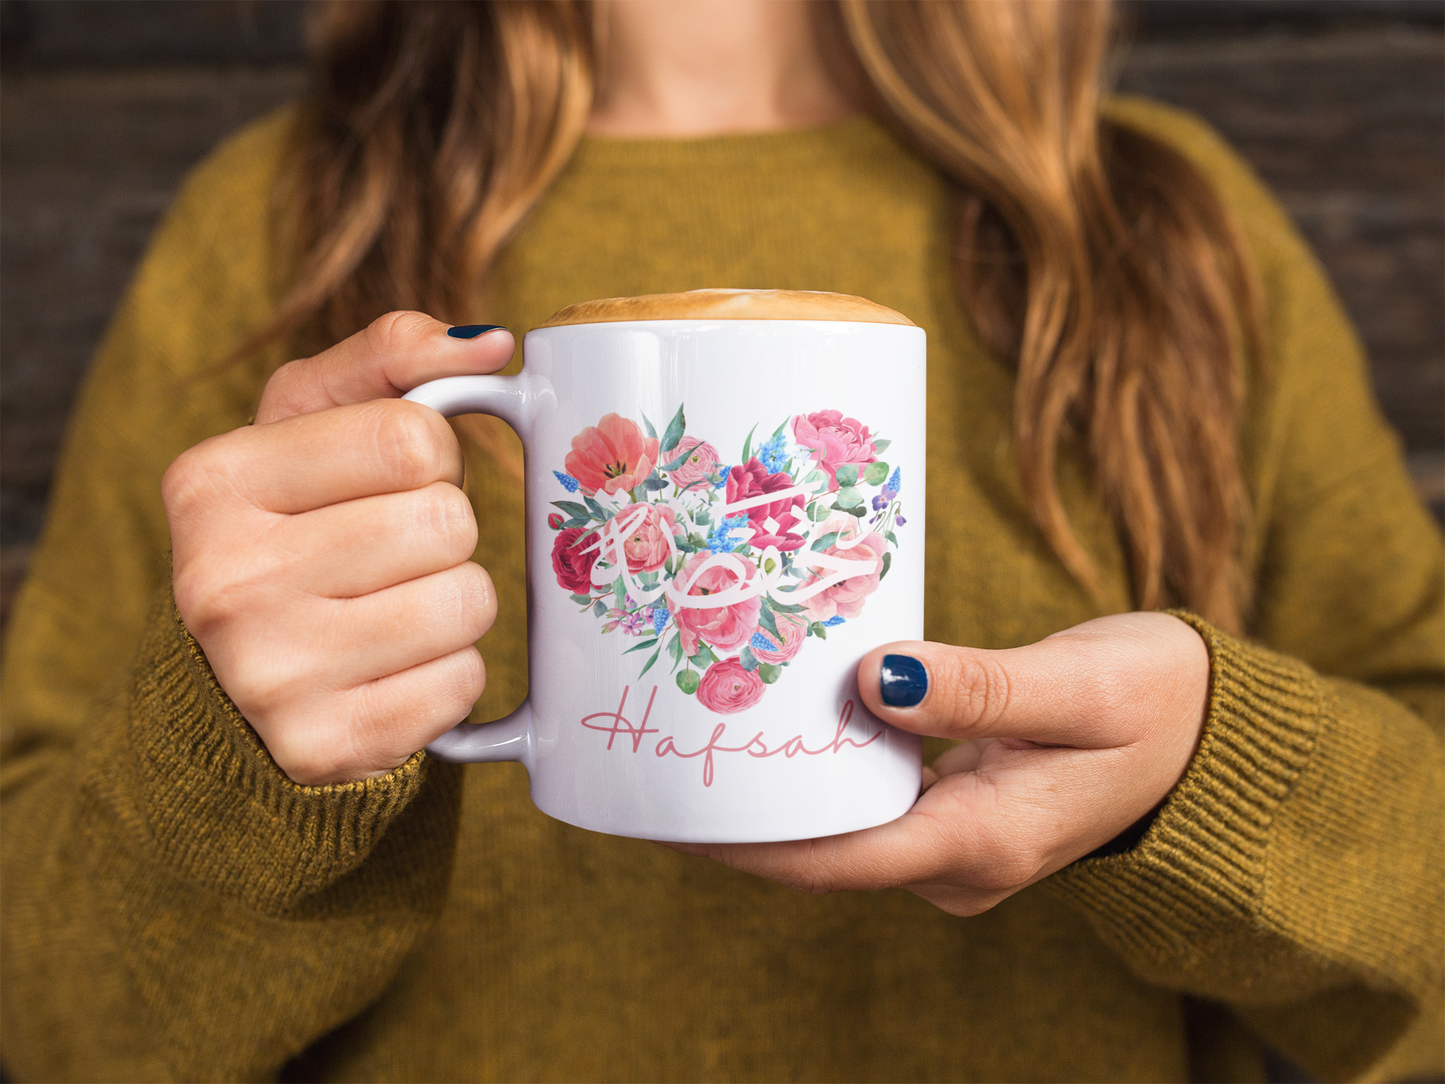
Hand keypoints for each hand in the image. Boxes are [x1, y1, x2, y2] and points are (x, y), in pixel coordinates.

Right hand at [164, 313, 512, 784]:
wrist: (237, 690)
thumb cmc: (295, 531)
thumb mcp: (310, 426)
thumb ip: (390, 359)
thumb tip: (493, 345)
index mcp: (214, 481)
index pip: (410, 436)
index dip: (431, 456)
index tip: (394, 482)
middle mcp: (222, 578)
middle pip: (445, 521)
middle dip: (444, 533)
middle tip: (393, 554)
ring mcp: (267, 673)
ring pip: (466, 601)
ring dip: (457, 603)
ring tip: (396, 609)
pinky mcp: (323, 745)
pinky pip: (462, 683)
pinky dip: (450, 674)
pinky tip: (395, 670)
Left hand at [670, 612, 1209, 915]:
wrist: (1208, 734)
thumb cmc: (1159, 704)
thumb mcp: (1080, 687)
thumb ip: (980, 688)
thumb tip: (874, 680)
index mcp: (985, 842)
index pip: (840, 859)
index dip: (755, 839)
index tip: (685, 804)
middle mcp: (962, 862)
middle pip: (830, 849)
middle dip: (755, 808)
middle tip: (681, 739)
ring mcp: (959, 846)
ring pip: (848, 828)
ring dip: (790, 786)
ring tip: (718, 722)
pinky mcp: (959, 817)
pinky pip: (875, 803)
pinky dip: (833, 769)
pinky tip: (796, 721)